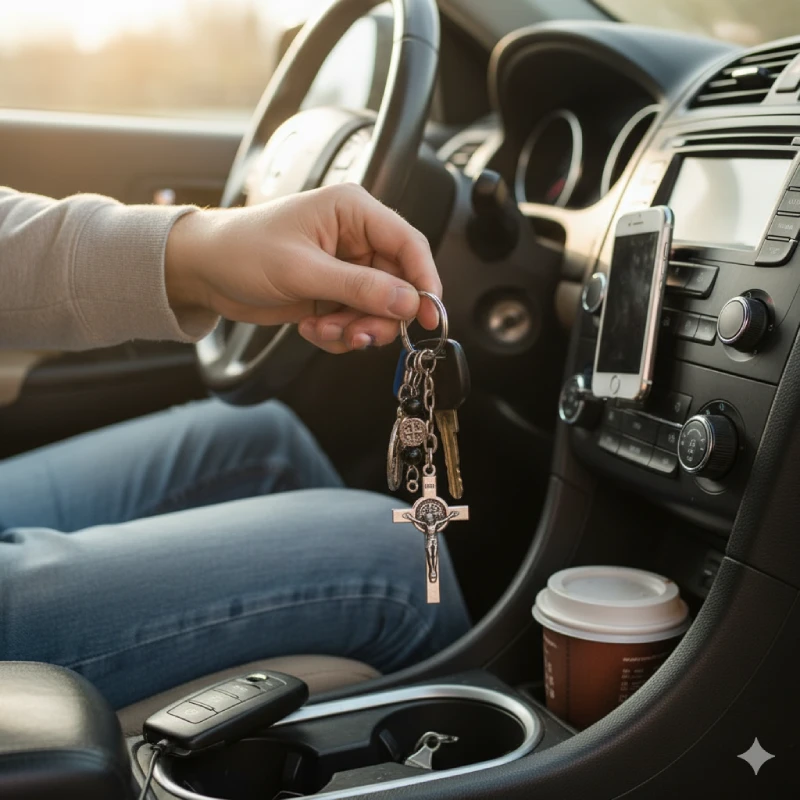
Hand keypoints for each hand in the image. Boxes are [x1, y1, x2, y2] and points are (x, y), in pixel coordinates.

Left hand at [165, 183, 441, 352]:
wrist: (203, 271)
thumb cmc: (242, 250)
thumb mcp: (302, 270)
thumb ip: (359, 287)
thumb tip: (408, 302)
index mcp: (353, 211)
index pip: (408, 244)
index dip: (425, 280)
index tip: (429, 315)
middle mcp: (355, 238)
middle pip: (398, 284)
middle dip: (379, 316)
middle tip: (358, 334)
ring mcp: (345, 269)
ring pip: (378, 309)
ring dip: (355, 328)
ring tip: (322, 328)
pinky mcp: (333, 293)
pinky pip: (356, 321)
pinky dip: (338, 333)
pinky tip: (312, 327)